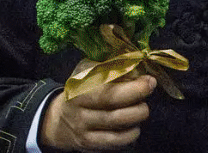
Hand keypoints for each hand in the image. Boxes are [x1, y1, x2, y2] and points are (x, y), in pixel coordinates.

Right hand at [40, 73, 155, 151]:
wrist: (58, 120)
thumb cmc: (79, 90)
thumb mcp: (87, 71)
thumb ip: (110, 66)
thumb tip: (137, 64)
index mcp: (79, 90)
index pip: (109, 92)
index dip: (134, 88)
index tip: (149, 80)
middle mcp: (80, 112)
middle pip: (115, 113)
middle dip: (139, 103)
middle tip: (149, 91)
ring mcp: (84, 131)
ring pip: (117, 129)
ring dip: (137, 118)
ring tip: (142, 108)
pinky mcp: (89, 144)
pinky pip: (115, 142)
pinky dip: (130, 135)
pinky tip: (134, 126)